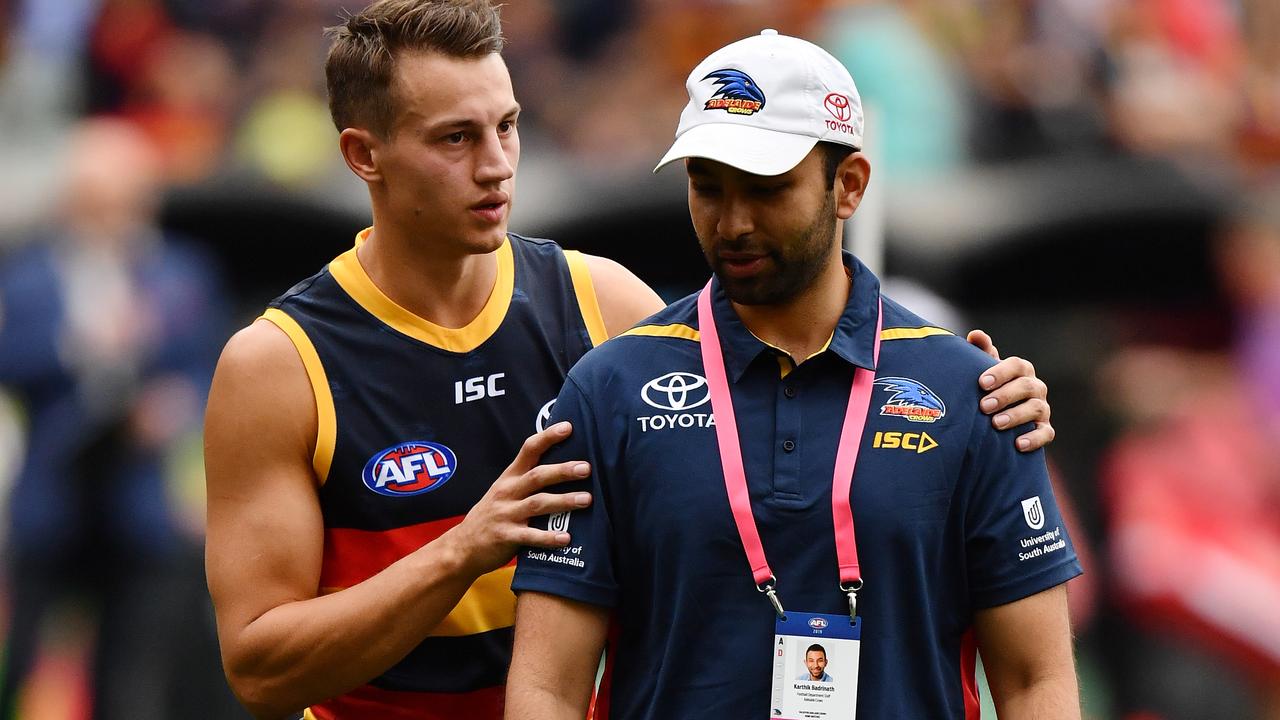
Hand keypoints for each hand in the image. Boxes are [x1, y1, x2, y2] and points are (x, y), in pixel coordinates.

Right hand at [445, 421, 592, 575]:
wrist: (462, 546)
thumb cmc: (493, 515)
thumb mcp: (505, 491)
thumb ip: (529, 479)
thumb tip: (567, 465)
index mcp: (510, 477)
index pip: (529, 450)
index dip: (548, 437)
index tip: (568, 427)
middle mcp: (507, 492)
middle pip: (537, 476)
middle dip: (562, 471)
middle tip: (586, 468)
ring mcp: (506, 514)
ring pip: (537, 504)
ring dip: (563, 501)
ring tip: (586, 499)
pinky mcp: (505, 537)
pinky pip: (530, 536)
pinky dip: (549, 537)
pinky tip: (566, 538)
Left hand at [966, 330, 1053, 451]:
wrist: (995, 417)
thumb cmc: (988, 389)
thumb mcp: (982, 370)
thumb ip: (980, 353)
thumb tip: (975, 335)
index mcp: (1021, 370)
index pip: (1016, 365)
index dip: (1000, 372)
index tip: (981, 383)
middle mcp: (1035, 387)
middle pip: (1026, 387)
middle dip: (1005, 396)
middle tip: (984, 406)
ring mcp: (1042, 408)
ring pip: (1036, 409)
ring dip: (1016, 416)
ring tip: (995, 424)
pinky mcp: (1045, 429)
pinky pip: (1045, 434)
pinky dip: (1033, 438)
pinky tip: (1017, 444)